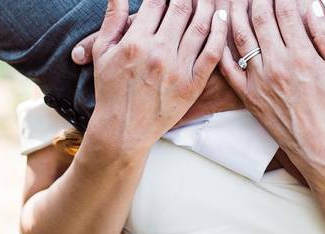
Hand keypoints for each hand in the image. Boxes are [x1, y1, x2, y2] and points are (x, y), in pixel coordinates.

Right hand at [87, 0, 227, 156]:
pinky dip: (219, 33)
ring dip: (207, 5)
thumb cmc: (111, 90)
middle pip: (181, 8)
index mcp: (135, 41)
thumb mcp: (102, 51)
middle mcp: (158, 52)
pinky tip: (222, 18)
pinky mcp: (192, 85)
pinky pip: (211, 55)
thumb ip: (112, 19)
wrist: (123, 129)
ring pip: (200, 27)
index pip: (156, 2)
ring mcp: (178, 69)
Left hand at [220, 0, 324, 172]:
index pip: (285, 12)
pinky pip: (229, 68)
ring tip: (237, 1)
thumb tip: (312, 7)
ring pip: (241, 37)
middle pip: (260, 18)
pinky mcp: (249, 98)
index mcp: (302, 56)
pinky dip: (221, 47)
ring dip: (236, 13)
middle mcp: (277, 65)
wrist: (323, 149)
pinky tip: (220, 32)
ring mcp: (260, 82)